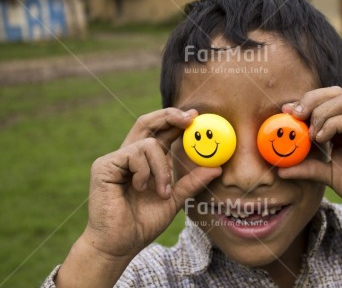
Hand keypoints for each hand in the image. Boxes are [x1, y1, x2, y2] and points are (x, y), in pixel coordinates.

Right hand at [83, 108, 221, 260]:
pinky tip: (140, 188)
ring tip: (161, 191)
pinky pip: (134, 154)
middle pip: (147, 123)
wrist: (119, 244)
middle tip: (190, 117)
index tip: (196, 116)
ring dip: (162, 168)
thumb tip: (217, 168)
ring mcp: (116, 159)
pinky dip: (146, 172)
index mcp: (145, 162)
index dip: (175, 122)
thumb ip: (191, 183)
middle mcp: (129, 156)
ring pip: (149, 144)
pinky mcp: (105, 165)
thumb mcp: (174, 200)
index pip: (160, 134)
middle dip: (169, 116)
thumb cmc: (142, 223)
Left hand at [278, 87, 341, 222]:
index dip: (305, 101)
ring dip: (322, 112)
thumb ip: (307, 168)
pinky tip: (322, 139)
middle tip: (296, 115)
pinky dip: (333, 124)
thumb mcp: (328, 175)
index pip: (326, 100)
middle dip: (311, 99)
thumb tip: (280, 169)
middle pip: (336, 93)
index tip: (286, 111)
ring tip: (311, 133)